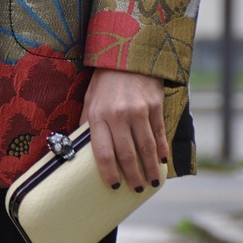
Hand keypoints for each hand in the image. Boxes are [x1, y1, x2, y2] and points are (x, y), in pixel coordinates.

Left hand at [83, 68, 167, 192]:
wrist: (127, 54)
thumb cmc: (105, 81)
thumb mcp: (89, 99)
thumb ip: (87, 124)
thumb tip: (80, 148)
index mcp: (98, 115)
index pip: (102, 152)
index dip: (109, 172)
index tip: (114, 186)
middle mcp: (118, 115)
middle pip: (127, 154)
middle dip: (132, 175)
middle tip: (136, 188)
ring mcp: (139, 110)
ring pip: (146, 148)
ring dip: (150, 168)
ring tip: (152, 182)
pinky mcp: (154, 105)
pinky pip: (159, 133)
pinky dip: (162, 150)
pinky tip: (162, 161)